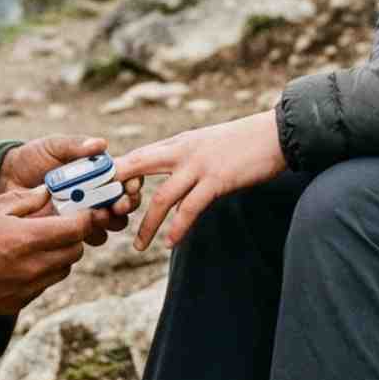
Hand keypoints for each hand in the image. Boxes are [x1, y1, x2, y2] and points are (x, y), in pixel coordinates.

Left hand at [0, 135, 142, 244]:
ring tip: (100, 217)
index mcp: (98, 171)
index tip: (130, 185)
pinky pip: (88, 237)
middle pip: (125, 203)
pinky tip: (81, 229)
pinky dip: (89, 235)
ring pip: (111, 223)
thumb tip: (101, 144)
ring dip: (110, 221)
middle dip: (126, 204)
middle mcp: (97, 193)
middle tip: (118, 205)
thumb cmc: (32, 157)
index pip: (127, 177)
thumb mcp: (53, 146)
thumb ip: (75, 146)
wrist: (6, 178)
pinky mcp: (70, 230)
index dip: (133, 182)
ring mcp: (85, 213)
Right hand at [0, 186, 95, 315]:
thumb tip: (46, 193)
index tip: (84, 210)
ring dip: (59, 255)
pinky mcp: (17, 302)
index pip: (76, 230)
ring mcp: (26, 288)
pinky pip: (44, 285)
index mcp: (26, 239)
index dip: (85, 218)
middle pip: (75, 251)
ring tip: (38, 242)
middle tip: (59, 224)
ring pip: (63, 270)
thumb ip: (21, 200)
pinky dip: (43, 272)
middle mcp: (32, 267)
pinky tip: (22, 260)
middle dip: (72, 236)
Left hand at [114, 110, 287, 250]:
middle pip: (137, 166)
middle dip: (116, 190)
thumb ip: (185, 160)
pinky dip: (179, 226)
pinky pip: (191, 207)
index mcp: (178, 142)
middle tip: (100, 214)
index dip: (117, 173)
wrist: (278, 133)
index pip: (137, 155)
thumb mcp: (207, 145)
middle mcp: (182, 150)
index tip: (101, 193)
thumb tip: (171, 186)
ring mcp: (199, 164)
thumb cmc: (244, 142)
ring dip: (147, 223)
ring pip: (162, 196)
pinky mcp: (217, 179)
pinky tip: (171, 242)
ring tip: (137, 246)